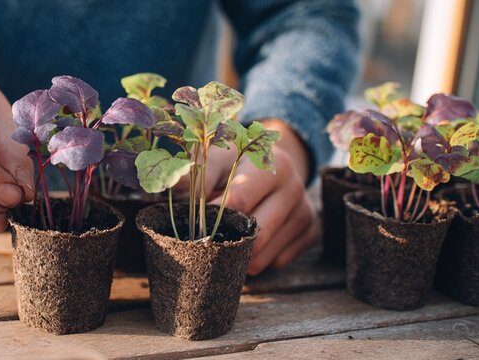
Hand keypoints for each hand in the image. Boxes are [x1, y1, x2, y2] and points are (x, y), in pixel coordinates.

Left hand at [178, 119, 319, 274]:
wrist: (270, 160)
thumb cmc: (233, 160)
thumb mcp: (213, 158)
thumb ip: (193, 174)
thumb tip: (168, 185)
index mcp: (272, 164)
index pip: (239, 201)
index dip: (213, 218)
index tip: (193, 230)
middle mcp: (294, 187)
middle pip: (256, 235)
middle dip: (226, 244)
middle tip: (203, 246)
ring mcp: (305, 211)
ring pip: (265, 256)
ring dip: (238, 257)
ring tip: (224, 241)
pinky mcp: (310, 231)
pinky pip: (278, 261)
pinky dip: (257, 260)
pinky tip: (246, 243)